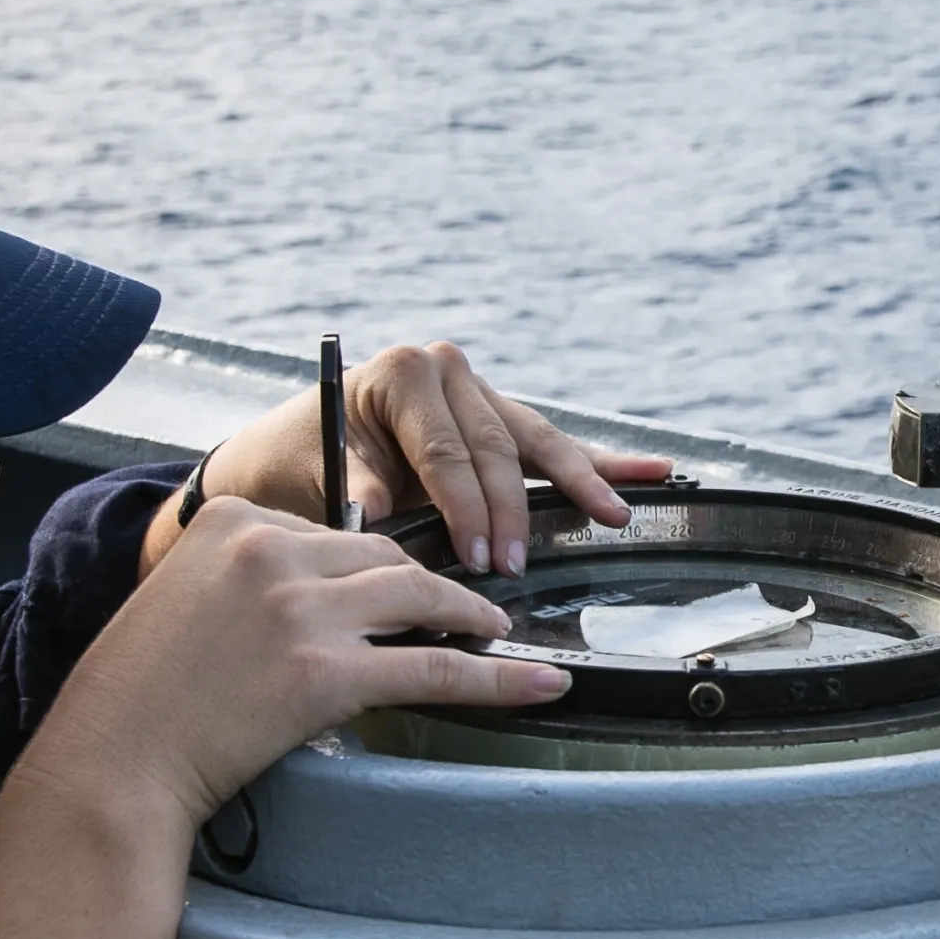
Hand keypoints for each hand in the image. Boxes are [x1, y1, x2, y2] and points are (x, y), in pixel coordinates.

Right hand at [32, 504, 572, 844]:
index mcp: (232, 520)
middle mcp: (270, 550)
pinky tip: (535, 683)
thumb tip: (324, 601)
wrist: (109, 763)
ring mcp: (301, 609)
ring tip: (497, 633)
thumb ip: (246, 581)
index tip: (398, 589)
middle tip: (469, 607)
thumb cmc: (135, 699)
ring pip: (421, 596)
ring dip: (471, 616)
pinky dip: (497, 677)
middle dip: (433, 583)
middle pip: (385, 555)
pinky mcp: (325, 672)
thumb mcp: (182, 602)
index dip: (373, 565)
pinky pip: (435, 667)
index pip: (333, 529)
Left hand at [179, 341, 669, 576]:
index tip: (476, 557)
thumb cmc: (294, 466)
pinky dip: (599, 464)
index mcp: (399, 376)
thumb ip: (350, 487)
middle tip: (514, 566)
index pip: (447, 448)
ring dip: (580, 482)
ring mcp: (476, 394)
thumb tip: (376, 512)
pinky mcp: (497, 421)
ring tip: (616, 513)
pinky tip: (653, 472)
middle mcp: (444, 372)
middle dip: (511, 512)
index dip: (464, 507)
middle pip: (495, 448)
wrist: (286, 457)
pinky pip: (549, 446)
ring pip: (535, 443)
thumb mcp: (311, 475)